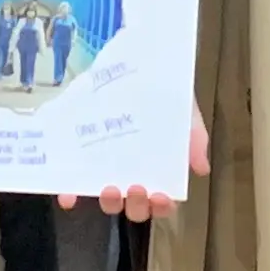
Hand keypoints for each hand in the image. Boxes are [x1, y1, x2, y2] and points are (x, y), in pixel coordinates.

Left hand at [63, 107, 209, 225]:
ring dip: (109, 202)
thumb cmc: (163, 94)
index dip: (163, 206)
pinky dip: (70, 194)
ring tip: (109, 188)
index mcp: (159, 170)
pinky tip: (68, 197)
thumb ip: (194, 137)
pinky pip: (74, 184)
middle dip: (137, 205)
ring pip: (107, 199)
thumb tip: (200, 168)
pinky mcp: (83, 158)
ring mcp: (107, 168)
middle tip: (136, 189)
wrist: (137, 63)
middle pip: (136, 207)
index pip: (163, 201)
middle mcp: (134, 175)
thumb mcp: (184, 111)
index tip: (160, 196)